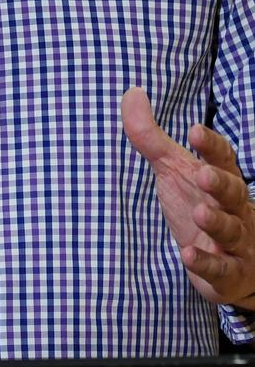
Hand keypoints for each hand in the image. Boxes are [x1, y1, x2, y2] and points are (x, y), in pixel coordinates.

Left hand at [122, 87, 254, 308]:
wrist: (230, 261)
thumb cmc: (198, 203)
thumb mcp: (172, 168)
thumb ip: (151, 136)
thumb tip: (132, 93)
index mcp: (221, 177)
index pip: (222, 157)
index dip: (210, 144)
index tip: (195, 130)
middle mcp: (234, 207)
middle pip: (233, 191)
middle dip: (219, 183)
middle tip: (202, 174)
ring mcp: (235, 241)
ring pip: (231, 230)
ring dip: (217, 222)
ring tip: (200, 213)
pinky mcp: (229, 274)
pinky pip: (221, 269)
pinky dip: (206, 263)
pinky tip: (188, 255)